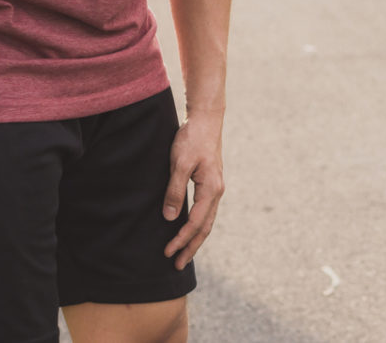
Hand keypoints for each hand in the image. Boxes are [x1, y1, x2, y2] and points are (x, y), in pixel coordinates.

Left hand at [162, 111, 224, 269]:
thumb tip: (170, 217)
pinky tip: (189, 230)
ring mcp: (216, 188)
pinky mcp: (211, 183)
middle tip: (177, 265)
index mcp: (211, 189)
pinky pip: (206, 212)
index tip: (167, 252)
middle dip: (191, 248)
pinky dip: (198, 226)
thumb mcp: (179, 163)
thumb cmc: (192, 138)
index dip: (181, 239)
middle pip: (206, 228)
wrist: (206, 119)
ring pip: (207, 221)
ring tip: (184, 255)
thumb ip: (175, 190)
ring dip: (196, 239)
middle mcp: (217, 191)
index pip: (196, 223)